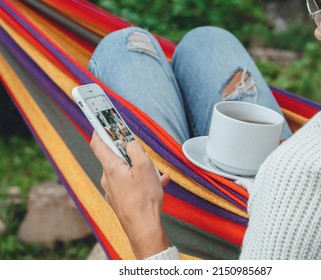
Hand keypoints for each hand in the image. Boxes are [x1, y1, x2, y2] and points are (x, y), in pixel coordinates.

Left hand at [90, 131, 169, 258]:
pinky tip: (158, 183)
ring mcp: (113, 190)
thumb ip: (135, 150)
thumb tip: (130, 142)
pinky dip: (142, 181)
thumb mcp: (145, 167)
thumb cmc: (144, 199)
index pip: (98, 143)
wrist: (144, 228)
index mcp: (111, 167)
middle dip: (129, 152)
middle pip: (115, 157)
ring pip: (125, 171)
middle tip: (142, 153)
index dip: (99, 129)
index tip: (101, 120)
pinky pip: (130, 184)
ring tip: (157, 173)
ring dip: (140, 168)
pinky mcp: (120, 200)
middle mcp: (108, 178)